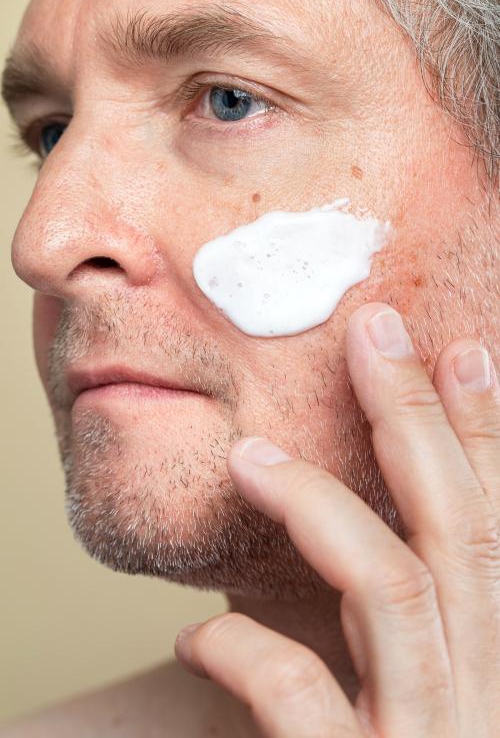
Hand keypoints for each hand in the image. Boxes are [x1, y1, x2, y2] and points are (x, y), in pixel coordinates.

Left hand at [174, 302, 499, 736]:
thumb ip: (417, 622)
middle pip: (463, 526)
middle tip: (378, 328)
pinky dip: (249, 653)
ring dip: (320, 509)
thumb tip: (379, 531)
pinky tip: (194, 633)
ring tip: (247, 457)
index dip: (489, 431)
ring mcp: (438, 735)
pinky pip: (308, 702)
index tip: (464, 348)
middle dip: (420, 419)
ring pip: (396, 591)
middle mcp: (489, 685)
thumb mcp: (434, 696)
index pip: (499, 519)